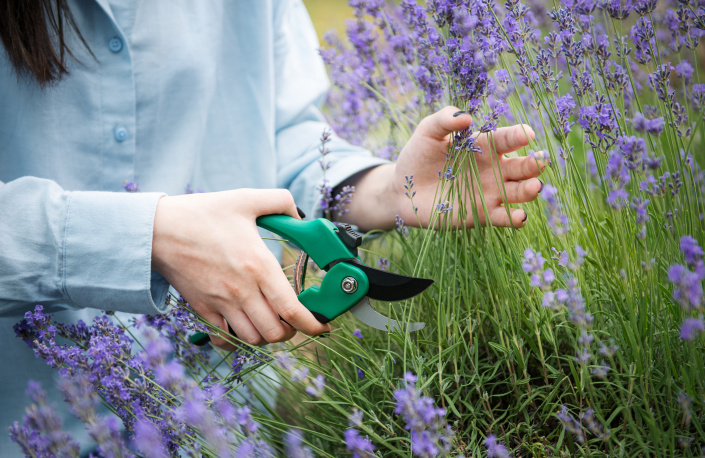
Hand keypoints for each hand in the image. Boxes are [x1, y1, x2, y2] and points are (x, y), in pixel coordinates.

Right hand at [151, 189, 329, 349]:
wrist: (159, 229)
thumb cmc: (203, 213)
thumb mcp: (246, 198)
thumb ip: (280, 200)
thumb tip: (299, 215)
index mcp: (259, 266)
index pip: (293, 311)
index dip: (313, 325)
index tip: (322, 327)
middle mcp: (243, 290)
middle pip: (276, 332)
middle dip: (291, 331)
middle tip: (293, 320)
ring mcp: (221, 303)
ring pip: (253, 339)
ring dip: (267, 336)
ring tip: (270, 321)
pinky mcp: (203, 309)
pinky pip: (225, 339)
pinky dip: (237, 340)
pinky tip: (242, 325)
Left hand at [344, 106, 543, 230]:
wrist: (403, 190)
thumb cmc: (418, 156)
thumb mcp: (427, 132)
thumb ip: (444, 119)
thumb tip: (465, 117)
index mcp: (485, 145)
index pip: (508, 138)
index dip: (519, 135)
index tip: (528, 134)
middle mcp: (494, 169)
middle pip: (522, 166)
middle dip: (533, 163)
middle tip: (540, 161)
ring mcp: (491, 192)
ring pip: (519, 191)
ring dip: (529, 189)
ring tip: (534, 186)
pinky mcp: (482, 214)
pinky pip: (504, 217)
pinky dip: (514, 218)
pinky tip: (519, 216)